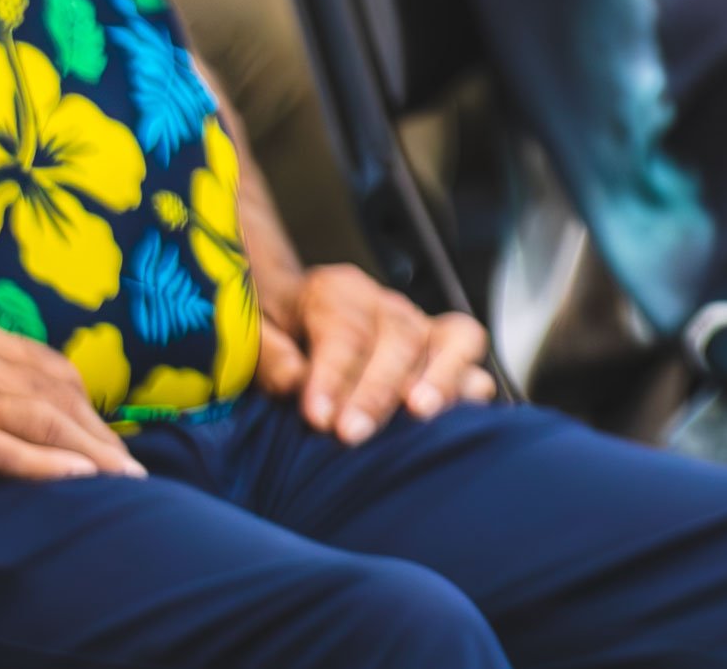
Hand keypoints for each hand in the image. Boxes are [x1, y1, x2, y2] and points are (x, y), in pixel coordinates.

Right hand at [0, 313, 145, 513]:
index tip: (108, 436)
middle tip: (131, 469)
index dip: (85, 405)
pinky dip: (48, 467)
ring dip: (91, 454)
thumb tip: (21, 411)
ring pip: (41, 422)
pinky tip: (80, 483)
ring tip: (124, 483)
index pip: (48, 368)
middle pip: (55, 395)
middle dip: (99, 434)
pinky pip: (4, 452)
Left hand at [248, 263, 485, 441]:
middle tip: (351, 434)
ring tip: (421, 412)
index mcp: (335, 292)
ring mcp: (420, 325)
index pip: (343, 328)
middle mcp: (385, 304)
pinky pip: (471, 357)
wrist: (296, 321)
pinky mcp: (443, 350)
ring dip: (439, 378)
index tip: (317, 417)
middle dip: (377, 388)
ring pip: (450, 338)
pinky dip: (470, 384)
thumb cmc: (275, 336)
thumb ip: (268, 353)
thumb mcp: (254, 334)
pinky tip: (464, 413)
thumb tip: (292, 380)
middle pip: (398, 337)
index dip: (332, 373)